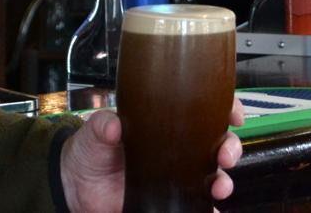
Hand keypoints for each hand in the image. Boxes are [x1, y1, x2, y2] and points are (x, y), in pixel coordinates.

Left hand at [59, 97, 245, 211]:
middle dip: (230, 147)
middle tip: (225, 155)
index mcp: (164, 121)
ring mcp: (177, 174)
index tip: (234, 114)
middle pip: (217, 142)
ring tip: (219, 188)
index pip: (203, 109)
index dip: (225, 108)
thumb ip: (102, 126)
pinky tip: (211, 210)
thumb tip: (114, 125)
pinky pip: (198, 206)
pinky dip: (209, 209)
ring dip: (223, 181)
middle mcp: (178, 147)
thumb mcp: (94, 132)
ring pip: (214, 175)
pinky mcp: (170, 199)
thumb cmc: (89, 151)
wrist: (76, 187)